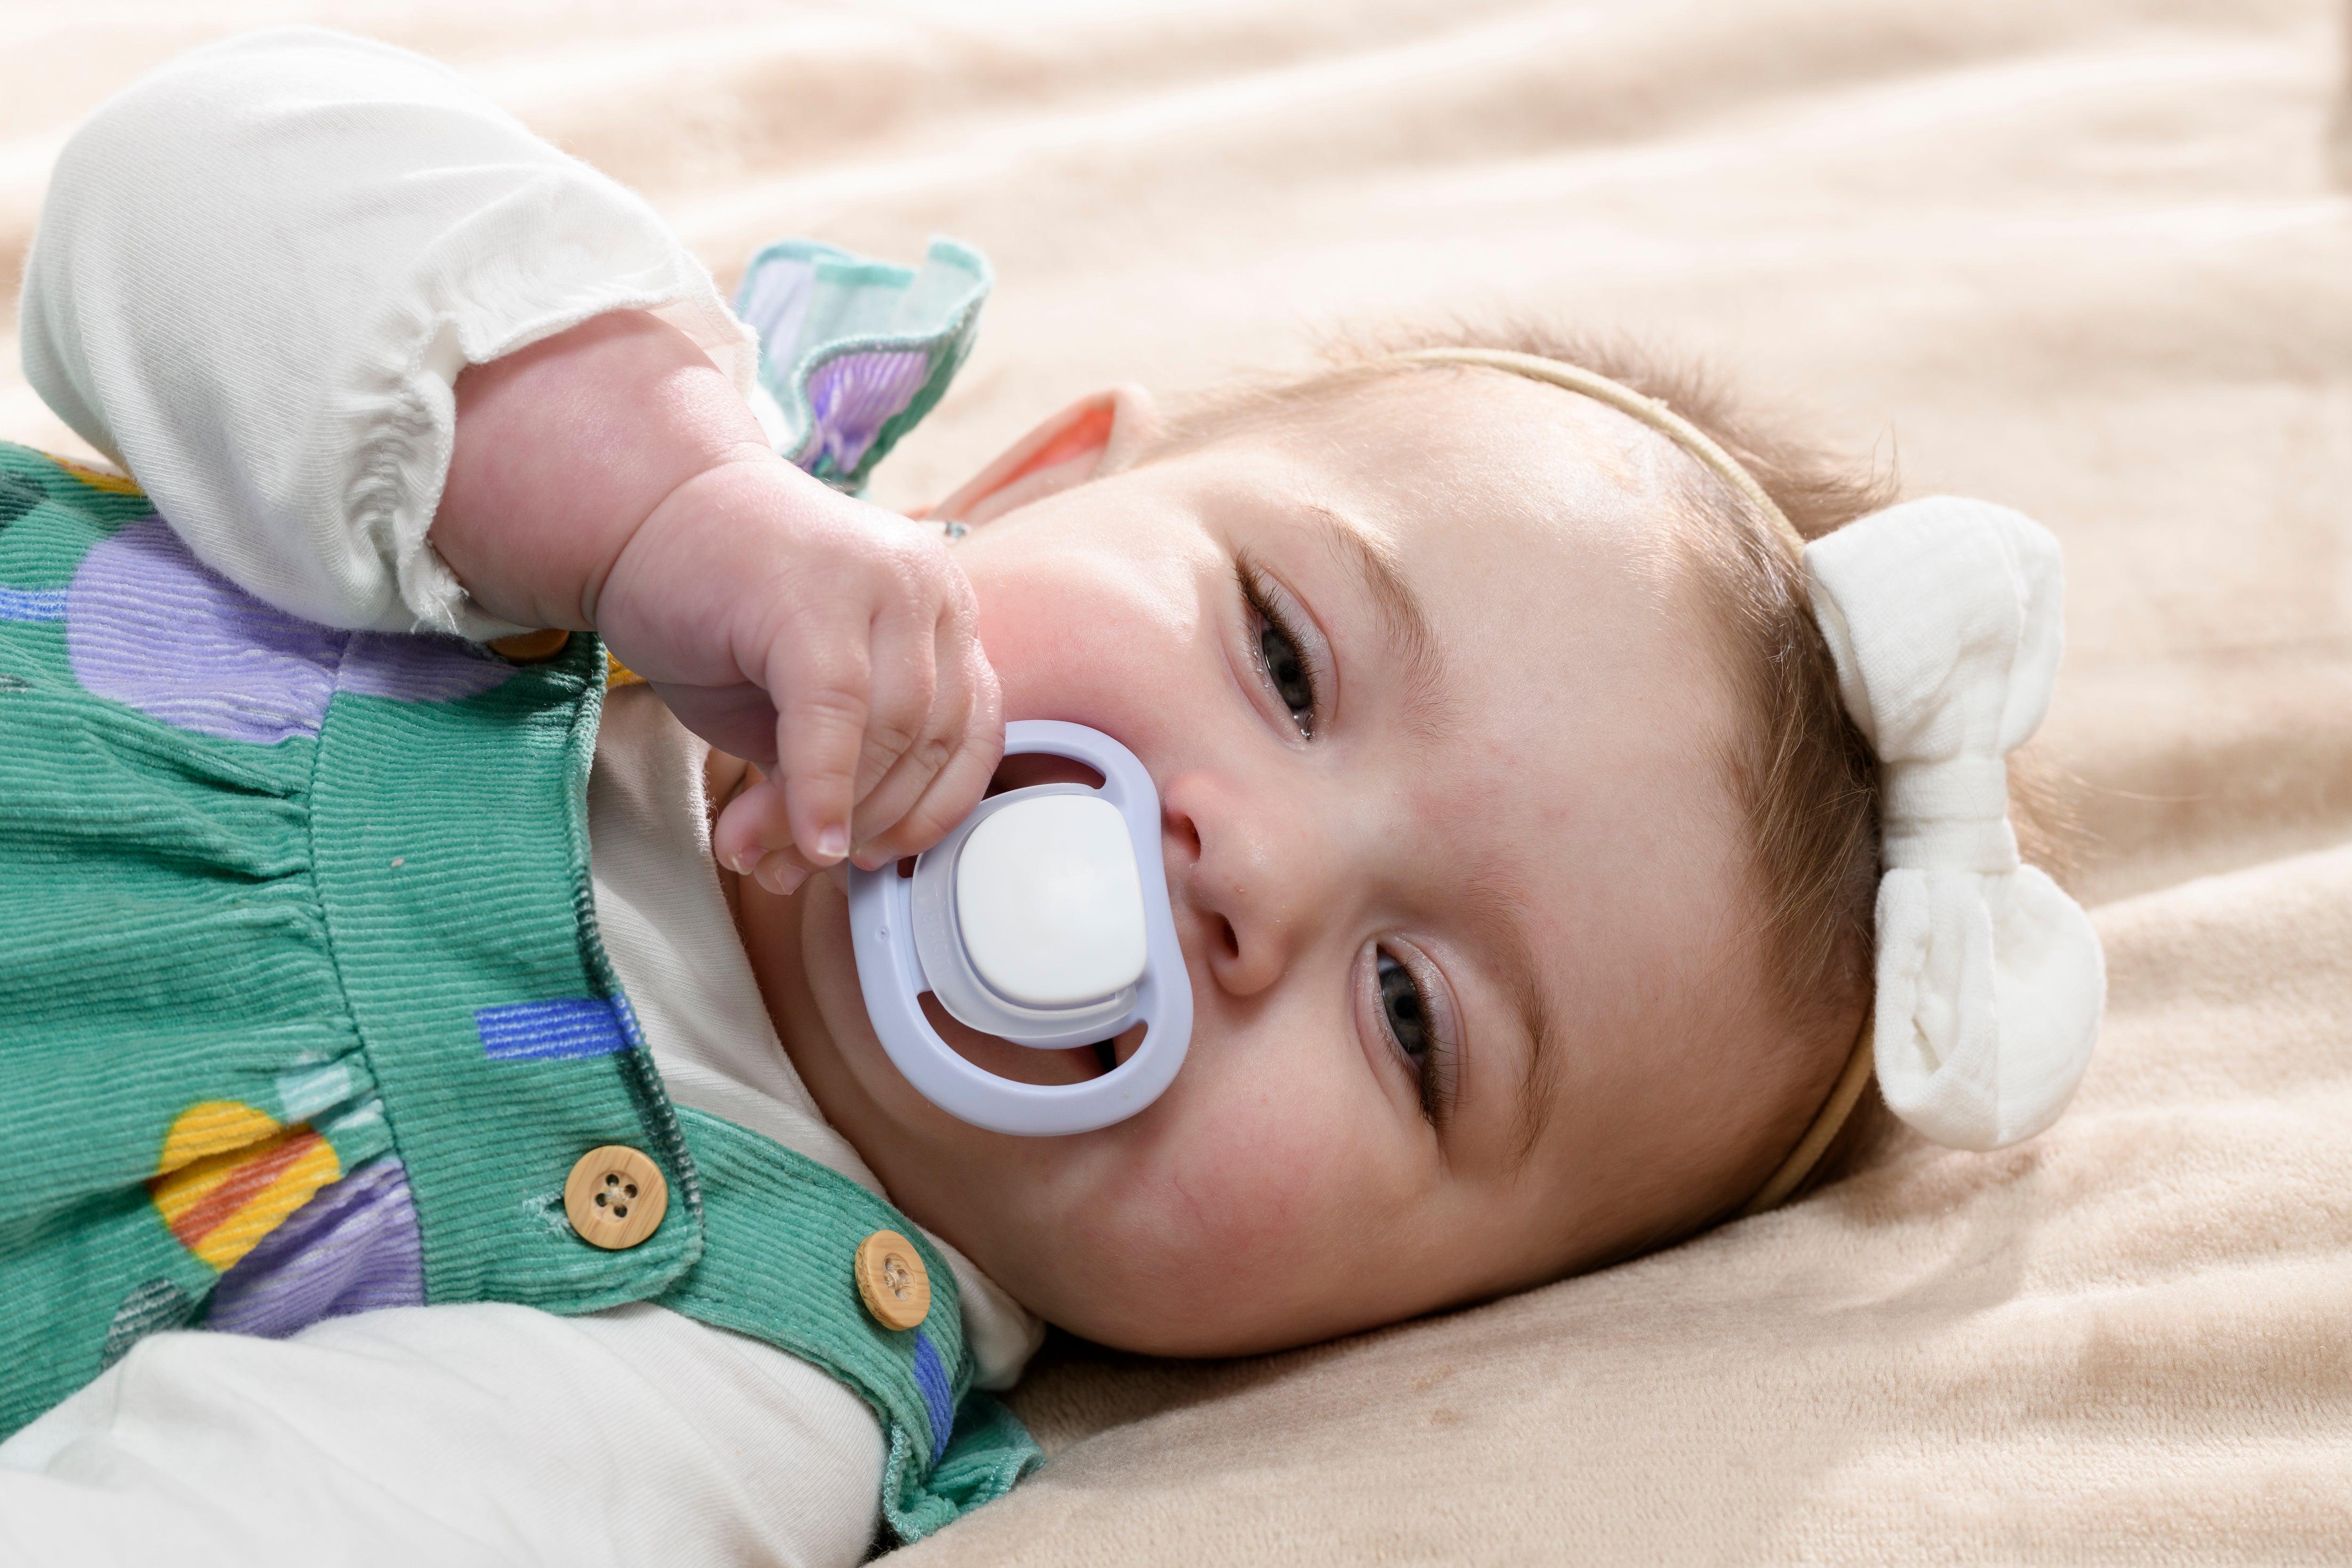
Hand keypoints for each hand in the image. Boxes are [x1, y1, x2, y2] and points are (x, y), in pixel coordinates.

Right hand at [595, 455, 1001, 891]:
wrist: (642, 511)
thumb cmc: (721, 603)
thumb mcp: (798, 694)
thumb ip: (836, 759)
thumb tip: (830, 857)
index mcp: (943, 610)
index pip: (971, 733)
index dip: (928, 812)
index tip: (872, 857)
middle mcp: (929, 589)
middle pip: (928, 741)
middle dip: (862, 824)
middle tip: (791, 868)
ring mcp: (883, 581)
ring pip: (889, 736)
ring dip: (826, 817)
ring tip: (757, 851)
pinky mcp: (819, 596)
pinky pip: (837, 716)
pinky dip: (818, 791)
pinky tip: (791, 838)